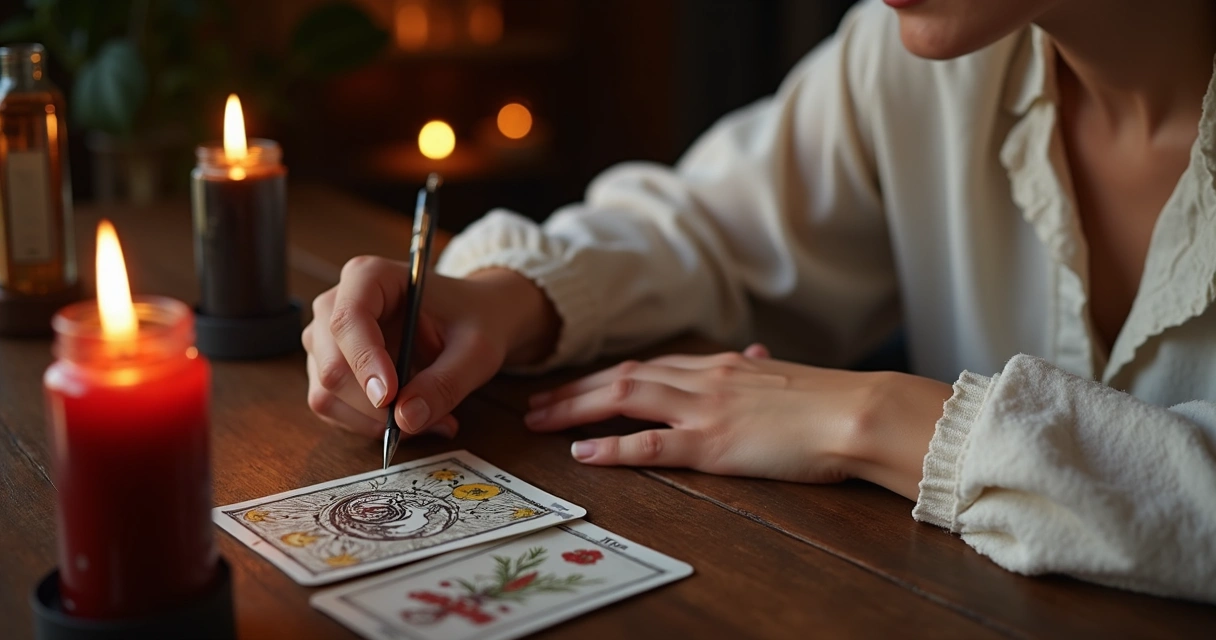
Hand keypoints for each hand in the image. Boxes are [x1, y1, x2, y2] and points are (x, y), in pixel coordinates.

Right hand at [302, 258, 558, 438]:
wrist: (475, 319)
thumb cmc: (475, 320)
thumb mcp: (477, 350)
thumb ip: (445, 382)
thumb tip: (406, 419)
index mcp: (369, 277)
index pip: (348, 319)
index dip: (364, 361)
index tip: (390, 397)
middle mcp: (336, 305)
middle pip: (332, 365)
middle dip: (375, 404)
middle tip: (429, 419)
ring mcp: (327, 340)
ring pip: (328, 395)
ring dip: (377, 421)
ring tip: (433, 419)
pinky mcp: (330, 370)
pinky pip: (336, 410)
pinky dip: (373, 425)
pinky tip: (414, 418)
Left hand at [524, 345, 952, 496]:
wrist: (858, 410)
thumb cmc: (829, 399)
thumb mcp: (784, 377)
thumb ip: (757, 368)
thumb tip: (750, 355)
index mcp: (719, 365)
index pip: (648, 365)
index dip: (606, 376)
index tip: (577, 385)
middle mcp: (702, 378)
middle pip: (622, 376)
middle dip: (574, 390)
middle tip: (536, 403)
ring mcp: (704, 409)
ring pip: (624, 400)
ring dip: (575, 410)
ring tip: (540, 421)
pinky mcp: (713, 444)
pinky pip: (651, 445)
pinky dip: (612, 448)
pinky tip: (583, 453)